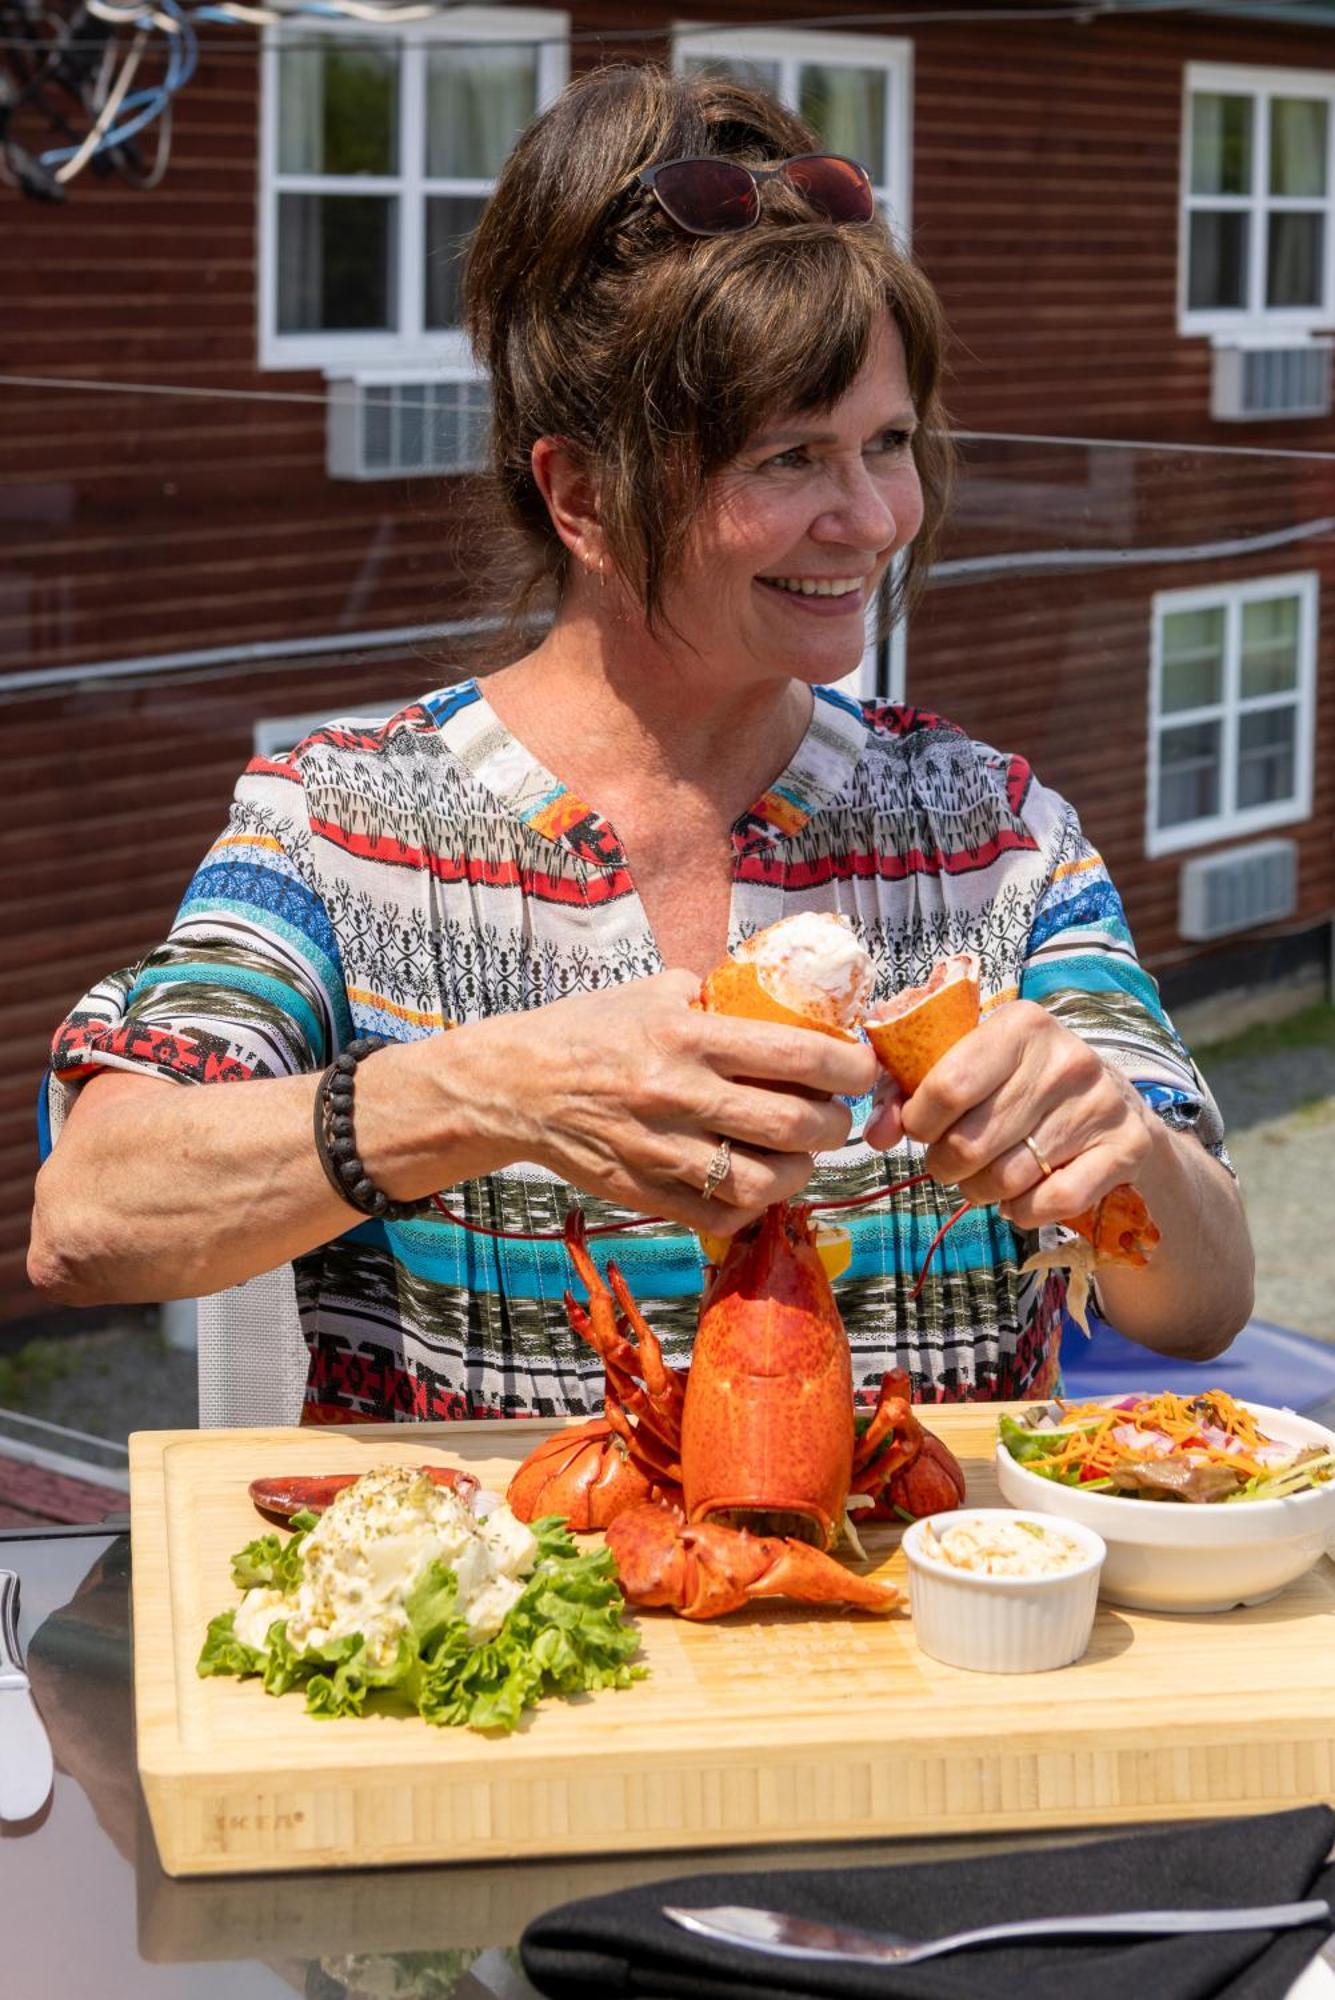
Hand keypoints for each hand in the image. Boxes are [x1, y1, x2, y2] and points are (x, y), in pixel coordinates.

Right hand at [494, 969, 877, 1231]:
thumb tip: (786, 999)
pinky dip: (752, 1206)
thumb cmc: (591, 1030)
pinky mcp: (643, 1192)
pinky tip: (756, 1185)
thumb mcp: (655, 992)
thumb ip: (718, 998)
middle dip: (834, 1125)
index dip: (850, 1066)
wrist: (517, 1085)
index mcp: (687, 1035)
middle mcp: (677, 1094)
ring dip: (799, 1172)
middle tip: (833, 1117)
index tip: (861, 1069)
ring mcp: (660, 1150)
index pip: (797, 1054)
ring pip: (762, 1181)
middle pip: (793, 1125)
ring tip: (799, 1157)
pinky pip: (719, 1214)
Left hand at [869, 1000, 1156, 1225]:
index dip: (918, 1122)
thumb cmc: (1020, 1085)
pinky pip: (1052, 1201)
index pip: (948, 1086)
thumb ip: (908, 1091)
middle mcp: (1066, 1058)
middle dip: (945, 1165)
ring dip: (980, 1191)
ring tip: (983, 1179)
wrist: (1117, 1108)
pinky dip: (1022, 1212)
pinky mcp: (1125, 1147)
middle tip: (949, 1163)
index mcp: (1021, 1023)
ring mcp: (1100, 1103)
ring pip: (1008, 1178)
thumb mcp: (969, 1067)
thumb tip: (877, 1135)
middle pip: (971, 1141)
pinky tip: (1020, 1198)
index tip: (919, 1130)